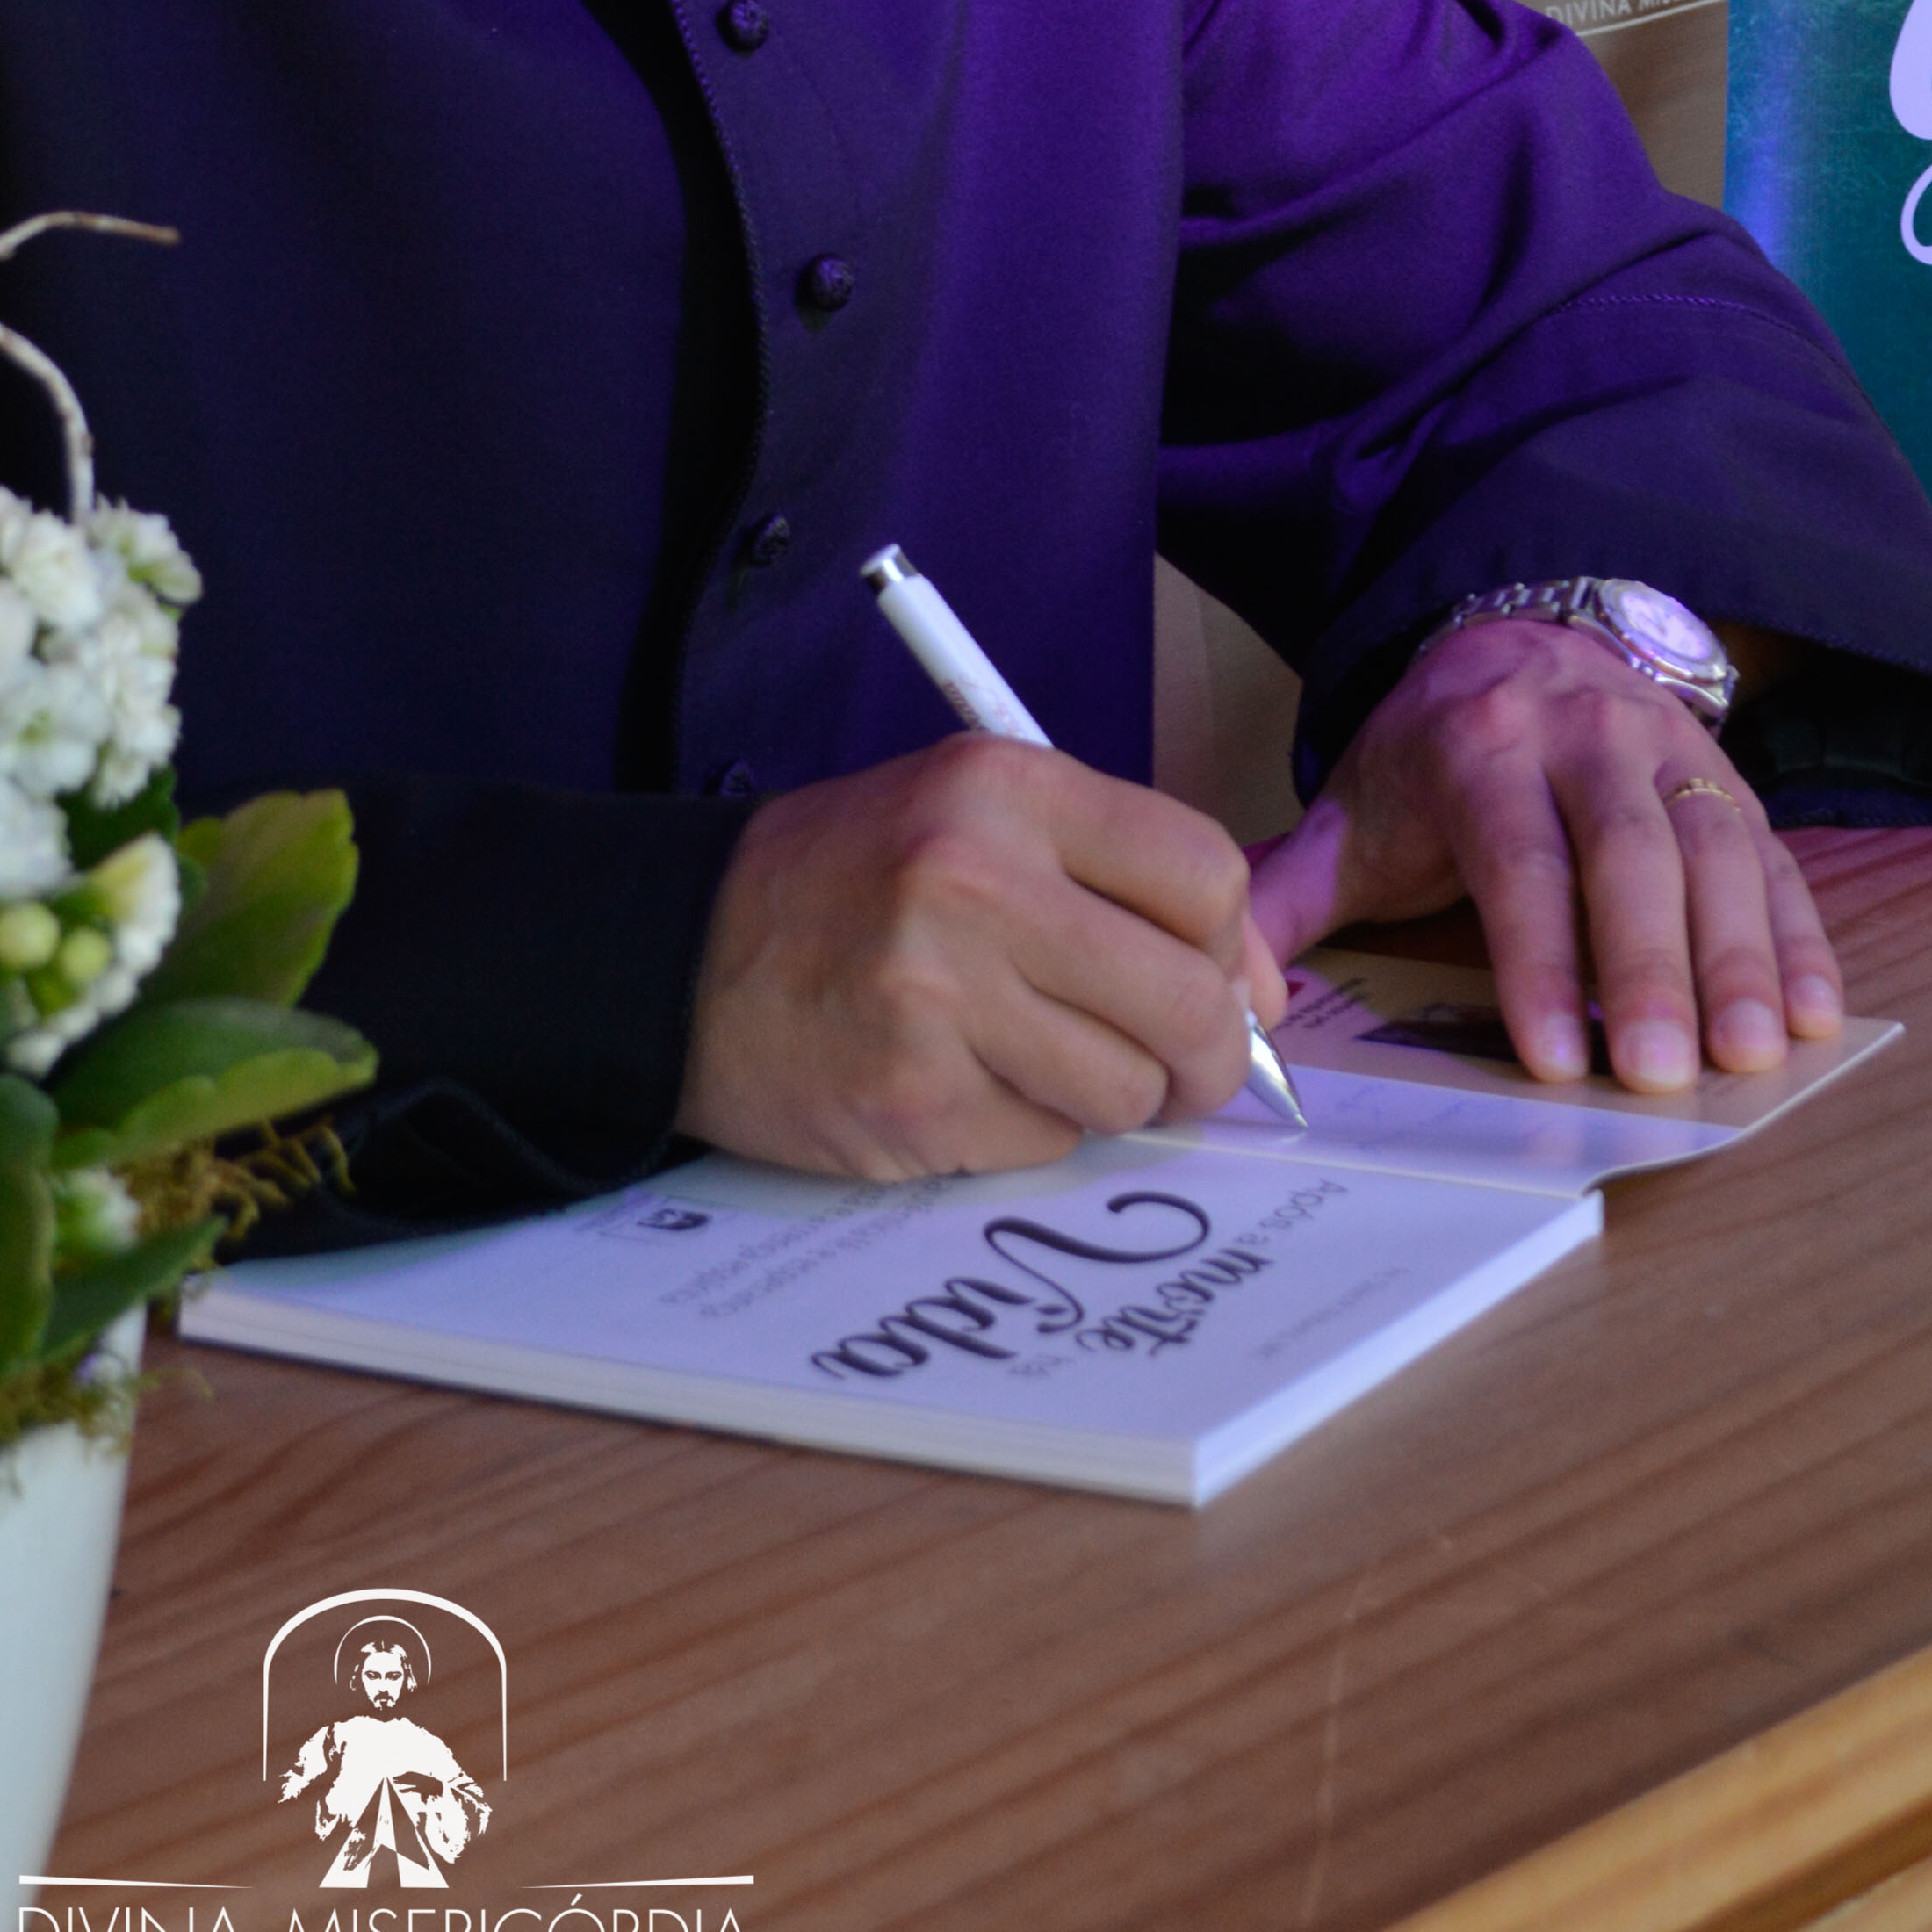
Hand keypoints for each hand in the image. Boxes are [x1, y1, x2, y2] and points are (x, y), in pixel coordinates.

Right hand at [678, 734, 1288, 1178]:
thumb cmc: (850, 883)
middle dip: (1210, 1055)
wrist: (674, 953)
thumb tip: (1257, 995)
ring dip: (1112, 1096)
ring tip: (1044, 1062)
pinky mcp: (910, 1099)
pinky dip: (1032, 1130)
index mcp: (1008, 790)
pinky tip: (969, 1085)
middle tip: (1188, 1071)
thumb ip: (1116, 880)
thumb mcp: (978, 820)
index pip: (1203, 874)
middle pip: (1187, 998)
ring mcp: (940, 998)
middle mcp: (977, 882)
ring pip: (1126, 1087)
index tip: (1226, 986)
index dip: (1235, 950)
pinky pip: (1045, 1141)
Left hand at [1247, 620, 1845, 1095]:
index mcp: (1484, 749)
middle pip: (1631, 855)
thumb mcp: (1351, 812)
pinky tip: (1816, 1013)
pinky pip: (1773, 854)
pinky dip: (1801, 935)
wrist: (1518, 633)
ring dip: (1743, 957)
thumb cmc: (1431, 758)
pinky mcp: (1729, 777)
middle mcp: (1589, 737)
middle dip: (1653, 968)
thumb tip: (1227, 1001)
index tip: (1557, 1059)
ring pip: (1717, 850)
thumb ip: (1287, 899)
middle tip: (1669, 1074)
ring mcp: (1670, 752)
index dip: (1541, 962)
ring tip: (1756, 1055)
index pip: (1520, 862)